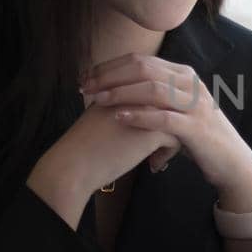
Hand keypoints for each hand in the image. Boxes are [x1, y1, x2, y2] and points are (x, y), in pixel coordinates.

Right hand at [25, 100, 180, 229]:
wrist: (76, 162)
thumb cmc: (85, 142)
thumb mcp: (103, 112)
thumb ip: (122, 105)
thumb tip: (140, 113)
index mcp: (126, 86)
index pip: (155, 91)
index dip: (157, 110)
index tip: (153, 126)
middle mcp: (141, 94)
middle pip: (169, 103)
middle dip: (169, 121)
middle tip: (163, 141)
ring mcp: (150, 111)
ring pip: (176, 120)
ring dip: (170, 139)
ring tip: (157, 154)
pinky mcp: (155, 131)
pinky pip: (175, 140)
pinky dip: (166, 154)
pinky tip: (153, 165)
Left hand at [80, 53, 251, 209]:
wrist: (231, 160)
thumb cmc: (197, 135)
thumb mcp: (178, 107)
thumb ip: (155, 95)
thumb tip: (120, 87)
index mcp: (183, 74)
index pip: (141, 60)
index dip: (110, 66)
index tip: (86, 77)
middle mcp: (190, 84)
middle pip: (144, 69)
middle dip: (110, 76)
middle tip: (84, 87)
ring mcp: (195, 105)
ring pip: (153, 89)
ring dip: (121, 93)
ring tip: (97, 100)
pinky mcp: (196, 128)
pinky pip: (164, 117)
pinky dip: (139, 116)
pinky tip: (119, 118)